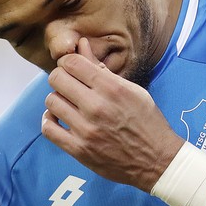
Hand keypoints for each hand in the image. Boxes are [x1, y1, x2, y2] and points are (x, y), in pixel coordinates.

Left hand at [41, 38, 183, 191]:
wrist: (157, 160)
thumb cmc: (148, 122)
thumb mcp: (133, 90)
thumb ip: (103, 69)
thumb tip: (82, 45)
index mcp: (112, 88)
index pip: (72, 63)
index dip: (68, 61)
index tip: (72, 67)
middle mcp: (97, 107)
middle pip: (57, 79)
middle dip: (61, 77)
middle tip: (69, 84)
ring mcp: (86, 130)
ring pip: (51, 102)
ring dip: (57, 99)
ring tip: (68, 103)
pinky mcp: (79, 150)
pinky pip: (49, 129)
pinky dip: (50, 121)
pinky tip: (60, 118)